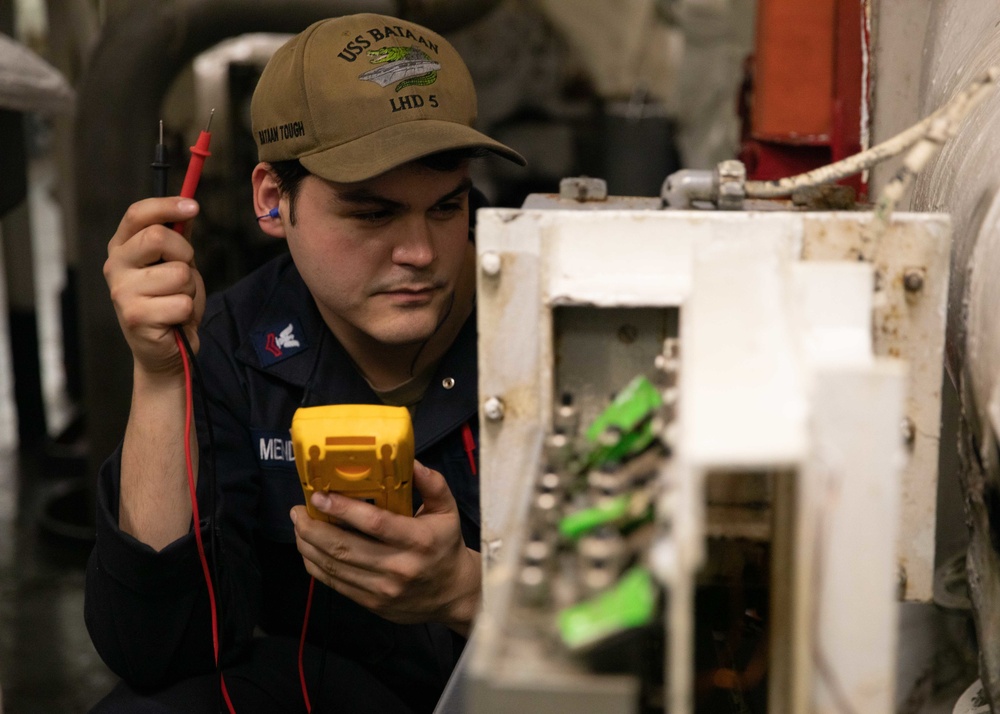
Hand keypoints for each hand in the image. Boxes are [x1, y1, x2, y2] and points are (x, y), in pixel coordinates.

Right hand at [104, 197, 204, 377]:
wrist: (167, 349)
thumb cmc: (171, 302)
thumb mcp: (177, 264)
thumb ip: (178, 238)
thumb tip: (188, 207)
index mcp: (122, 248)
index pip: (138, 215)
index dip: (166, 206)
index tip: (193, 206)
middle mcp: (115, 267)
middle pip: (158, 238)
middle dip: (185, 254)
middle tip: (184, 273)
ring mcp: (122, 293)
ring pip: (178, 274)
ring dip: (189, 289)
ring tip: (177, 300)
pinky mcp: (135, 317)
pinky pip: (182, 303)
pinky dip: (188, 311)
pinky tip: (174, 319)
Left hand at [290, 461, 480, 635]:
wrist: (454, 594)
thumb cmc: (446, 545)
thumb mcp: (448, 510)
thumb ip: (431, 483)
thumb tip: (410, 460)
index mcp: (419, 540)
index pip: (375, 524)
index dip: (343, 509)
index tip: (319, 496)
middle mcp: (399, 567)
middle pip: (344, 547)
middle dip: (313, 528)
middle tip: (298, 510)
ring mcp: (383, 589)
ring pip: (334, 566)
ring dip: (308, 545)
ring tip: (299, 525)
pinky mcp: (372, 603)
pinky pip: (335, 584)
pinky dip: (316, 565)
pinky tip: (309, 548)